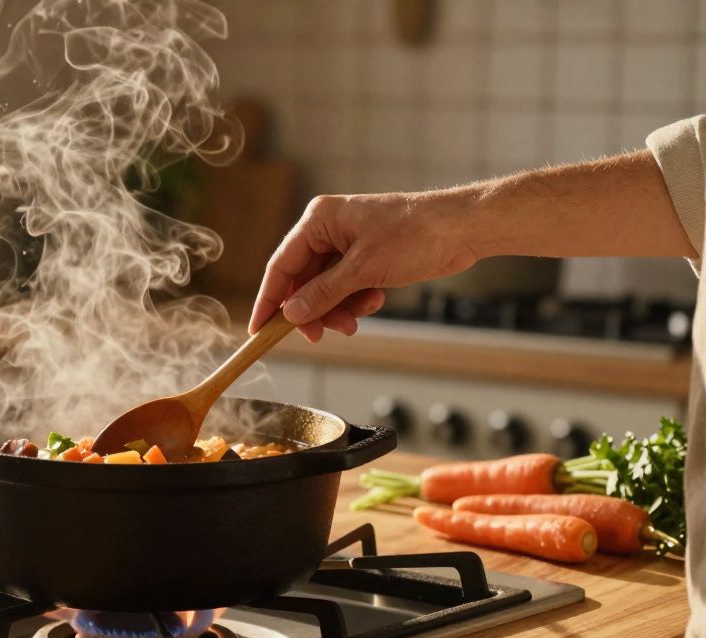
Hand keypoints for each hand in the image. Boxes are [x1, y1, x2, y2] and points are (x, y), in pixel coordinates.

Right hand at [249, 192, 480, 340]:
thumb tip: (290, 315)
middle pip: (303, 281)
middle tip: (321, 334)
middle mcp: (328, 229)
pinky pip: (346, 287)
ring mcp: (347, 244)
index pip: (281, 265)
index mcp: (319, 220)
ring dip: (337, 309)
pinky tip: (374, 302)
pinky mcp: (365, 257)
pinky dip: (355, 301)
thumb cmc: (414, 235)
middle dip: (313, 309)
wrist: (462, 228)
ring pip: (325, 288)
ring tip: (356, 321)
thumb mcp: (363, 269)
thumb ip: (323, 294)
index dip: (269, 299)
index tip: (258, 329)